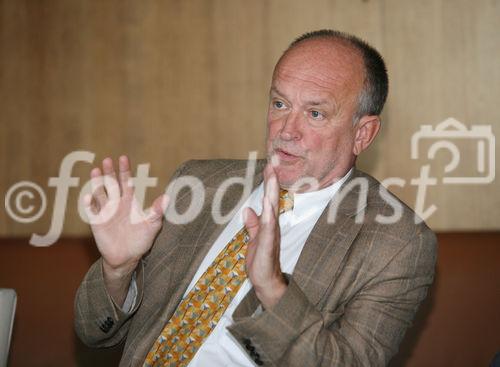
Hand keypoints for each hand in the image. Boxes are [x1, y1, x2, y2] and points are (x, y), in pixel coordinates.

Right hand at [83, 156, 167, 277]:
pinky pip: (91, 211)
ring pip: (99, 194)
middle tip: (107, 159)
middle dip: (109, 172)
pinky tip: (88, 197)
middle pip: (111, 184)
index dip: (124, 170)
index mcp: (130, 202)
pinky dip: (88, 204)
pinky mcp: (97, 223)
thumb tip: (168, 198)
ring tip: (95, 170)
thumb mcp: (152, 225)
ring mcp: (105, 212)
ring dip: (97, 183)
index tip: (123, 158)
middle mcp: (116, 204)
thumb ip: (158, 211)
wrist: (127, 257)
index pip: (126, 182)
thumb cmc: (141, 240)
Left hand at [243, 164, 287, 308]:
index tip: (269, 165)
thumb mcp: (254, 239)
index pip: (269, 199)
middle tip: (273, 162)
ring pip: (272, 210)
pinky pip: (268, 229)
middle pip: (272, 200)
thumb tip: (248, 210)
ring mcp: (272, 235)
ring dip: (272, 194)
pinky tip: (268, 205)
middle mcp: (272, 226)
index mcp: (268, 224)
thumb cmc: (262, 261)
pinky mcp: (268, 246)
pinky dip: (268, 216)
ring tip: (272, 177)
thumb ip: (252, 225)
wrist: (266, 283)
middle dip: (272, 181)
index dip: (269, 183)